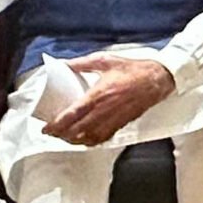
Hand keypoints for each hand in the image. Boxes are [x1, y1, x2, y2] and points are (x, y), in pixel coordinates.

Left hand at [46, 53, 175, 146]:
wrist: (156, 79)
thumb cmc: (131, 69)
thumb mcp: (104, 60)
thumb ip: (82, 63)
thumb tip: (64, 63)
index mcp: (98, 95)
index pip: (72, 115)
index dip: (57, 124)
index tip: (46, 128)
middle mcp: (104, 111)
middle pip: (77, 131)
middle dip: (61, 135)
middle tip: (52, 133)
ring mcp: (113, 120)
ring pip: (89, 138)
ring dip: (74, 141)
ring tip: (64, 137)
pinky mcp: (121, 124)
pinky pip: (103, 139)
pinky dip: (90, 142)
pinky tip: (84, 140)